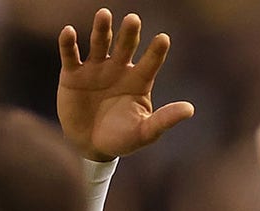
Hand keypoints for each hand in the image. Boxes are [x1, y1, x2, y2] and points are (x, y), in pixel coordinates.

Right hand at [57, 8, 194, 160]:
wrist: (90, 146)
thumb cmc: (123, 139)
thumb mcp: (145, 132)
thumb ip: (164, 120)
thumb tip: (189, 109)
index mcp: (139, 81)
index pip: (151, 62)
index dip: (156, 51)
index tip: (163, 38)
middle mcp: (119, 69)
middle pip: (126, 46)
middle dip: (129, 33)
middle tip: (133, 19)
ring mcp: (95, 69)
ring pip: (100, 44)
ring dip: (102, 30)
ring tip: (104, 14)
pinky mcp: (73, 75)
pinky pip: (71, 55)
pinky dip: (69, 43)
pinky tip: (69, 31)